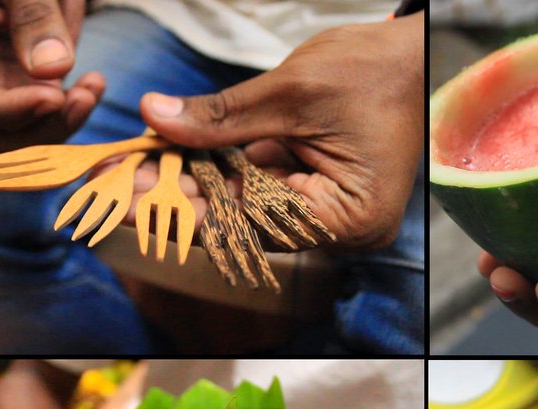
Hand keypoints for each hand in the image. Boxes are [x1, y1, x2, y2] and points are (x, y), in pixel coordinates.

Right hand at [0, 0, 105, 154]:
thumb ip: (33, 16)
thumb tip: (50, 70)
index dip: (10, 111)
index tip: (53, 97)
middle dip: (40, 130)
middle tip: (78, 100)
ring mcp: (7, 86)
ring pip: (27, 139)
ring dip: (64, 126)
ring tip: (90, 90)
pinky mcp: (38, 89)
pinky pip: (54, 121)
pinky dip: (77, 113)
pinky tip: (93, 85)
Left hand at [140, 13, 423, 250]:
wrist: (414, 53)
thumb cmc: (375, 71)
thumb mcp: (292, 93)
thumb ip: (223, 116)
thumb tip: (155, 117)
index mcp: (349, 218)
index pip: (254, 225)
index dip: (189, 211)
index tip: (134, 198)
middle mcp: (342, 227)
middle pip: (248, 221)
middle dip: (186, 195)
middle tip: (123, 180)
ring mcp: (331, 210)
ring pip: (249, 203)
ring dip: (197, 181)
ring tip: (141, 166)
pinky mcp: (319, 189)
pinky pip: (262, 185)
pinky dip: (223, 168)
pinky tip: (178, 155)